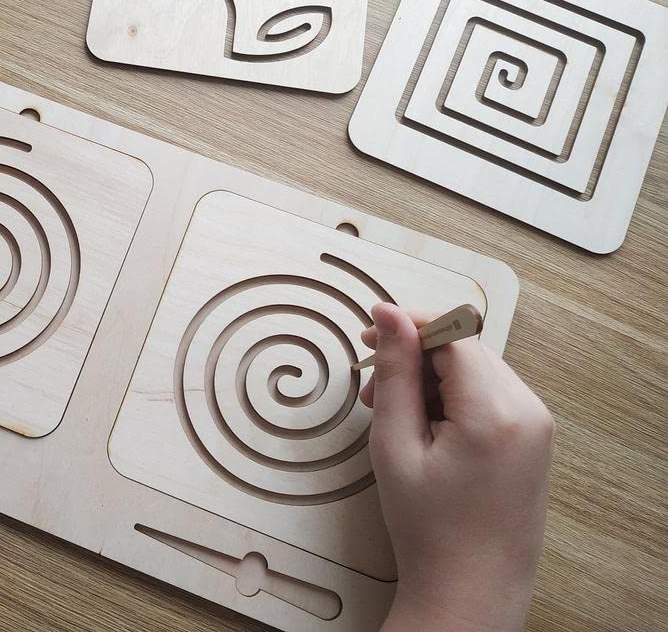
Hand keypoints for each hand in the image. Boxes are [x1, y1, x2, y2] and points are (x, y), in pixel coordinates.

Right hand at [361, 304, 553, 631]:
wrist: (470, 591)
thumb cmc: (431, 530)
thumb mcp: (395, 445)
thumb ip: (394, 373)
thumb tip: (390, 317)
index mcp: (496, 412)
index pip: (452, 334)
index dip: (408, 325)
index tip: (370, 330)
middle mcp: (528, 411)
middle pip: (464, 349)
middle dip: (415, 358)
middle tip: (373, 391)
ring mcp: (538, 425)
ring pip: (475, 369)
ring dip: (432, 378)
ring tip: (397, 417)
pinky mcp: (535, 437)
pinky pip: (490, 393)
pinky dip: (454, 398)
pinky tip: (426, 428)